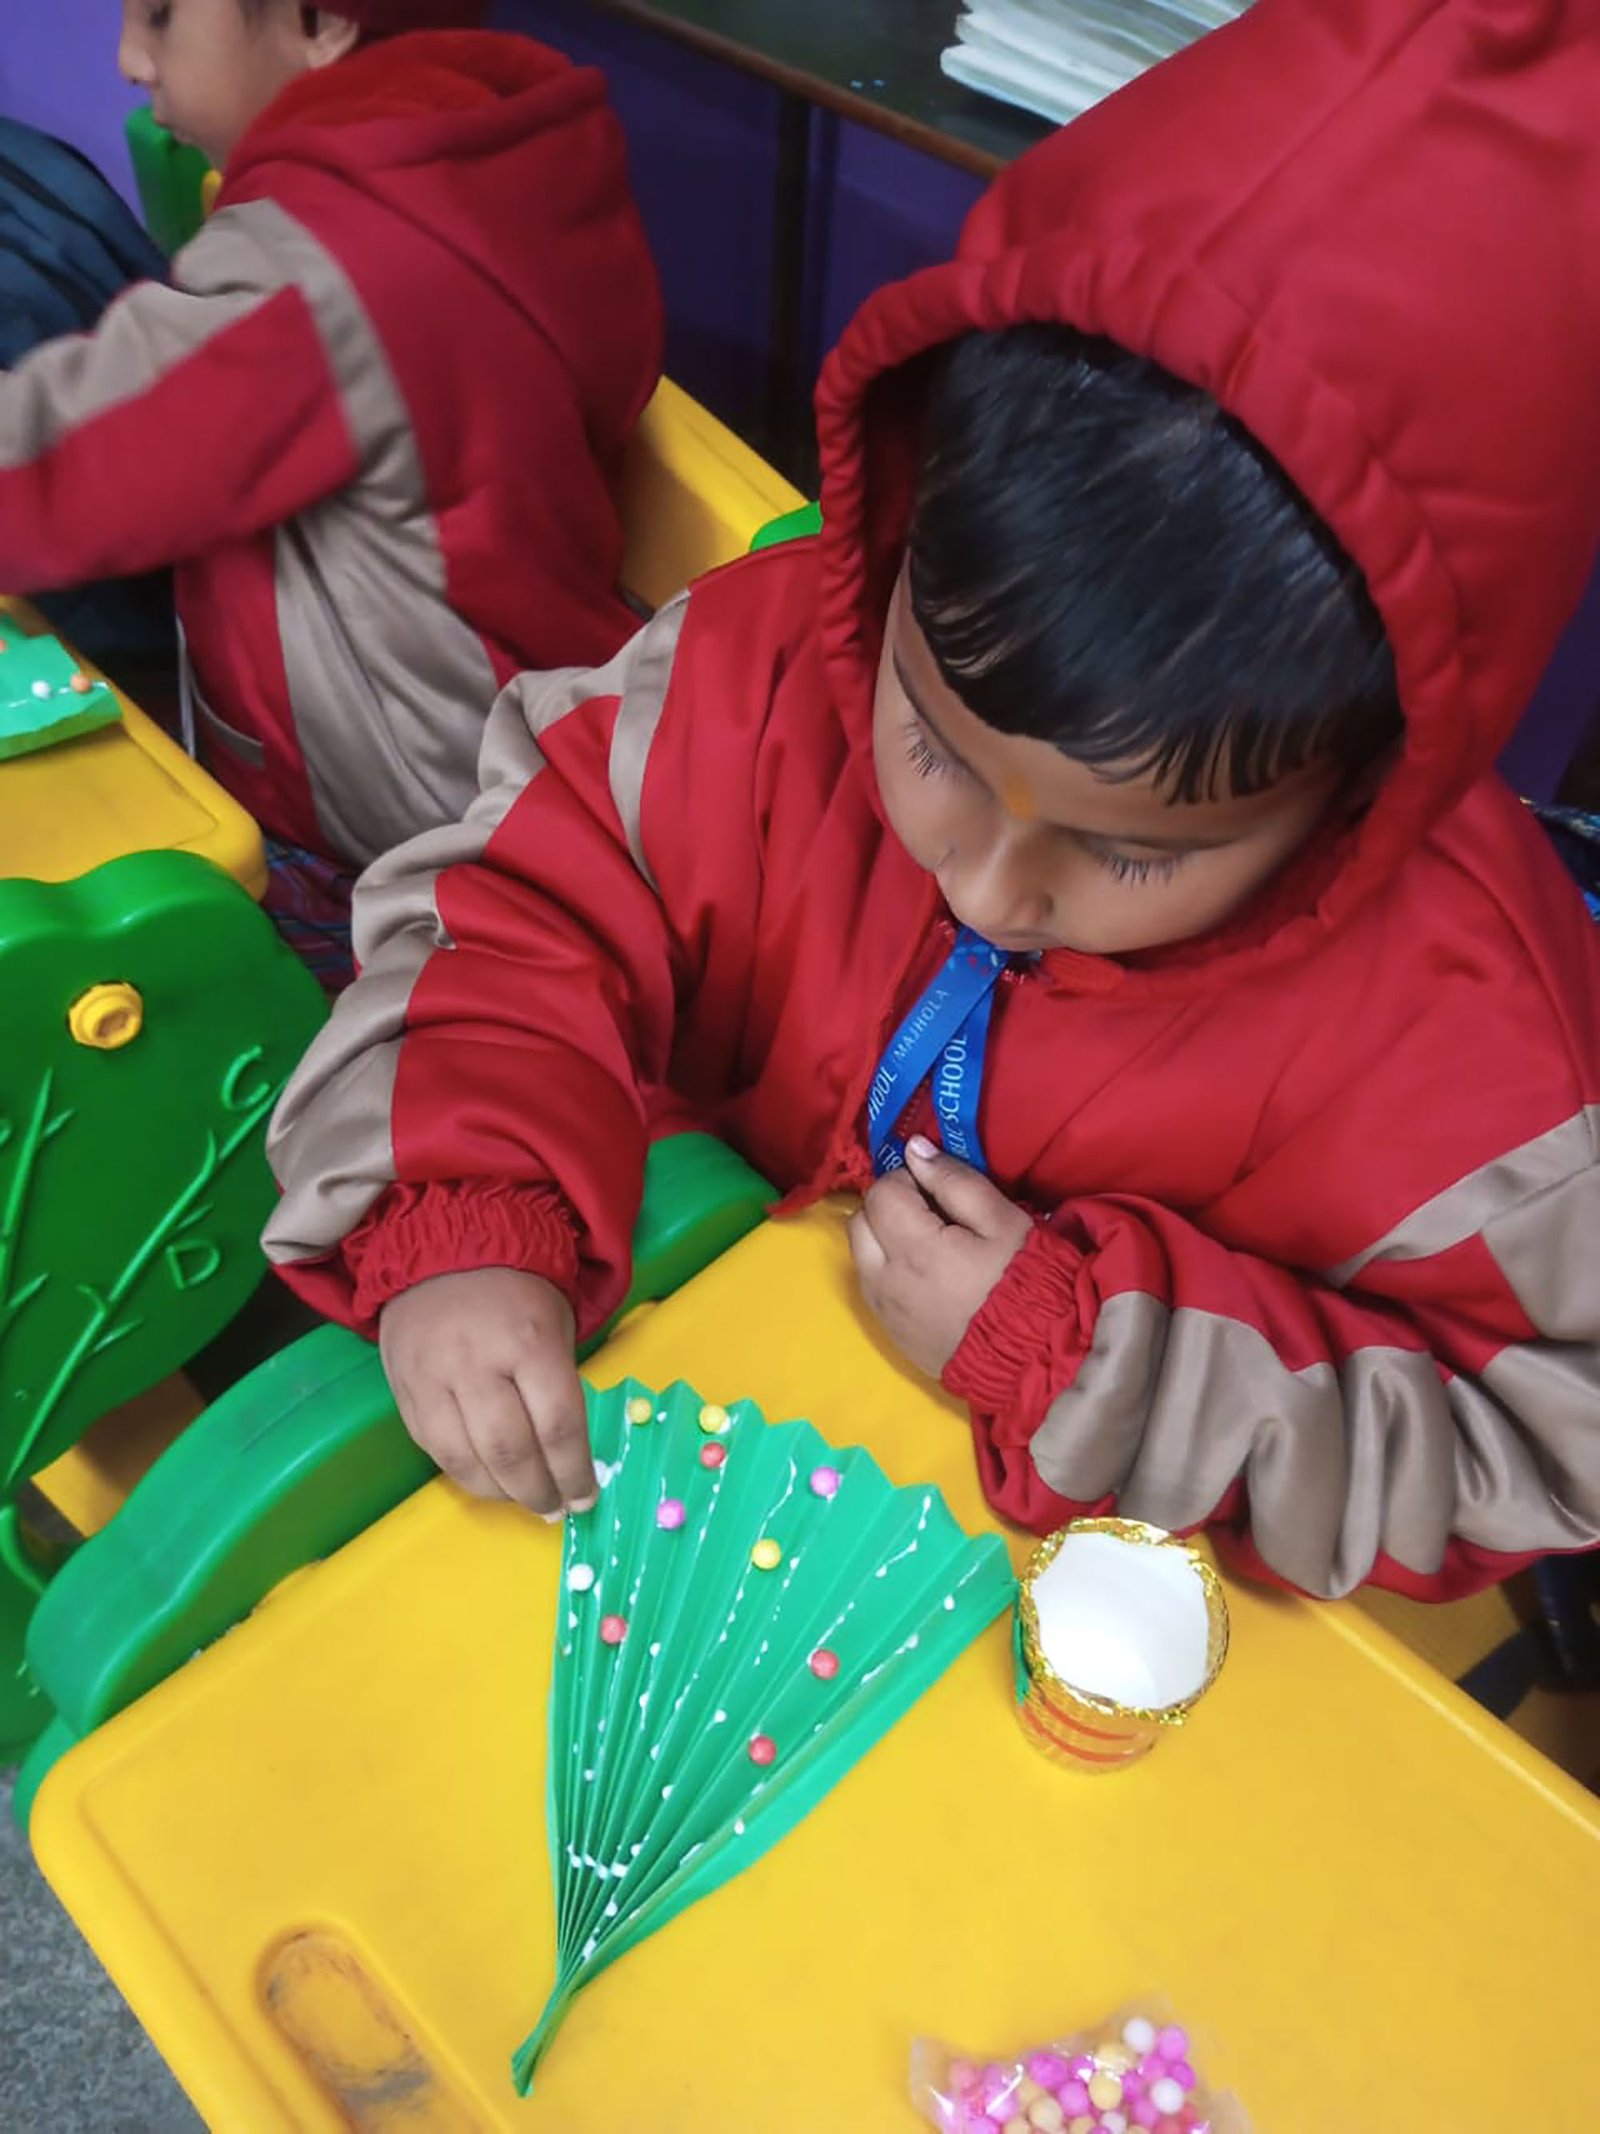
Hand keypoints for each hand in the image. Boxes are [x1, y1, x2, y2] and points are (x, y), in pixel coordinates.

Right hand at [378, 1267, 594, 1515]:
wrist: (441, 1251)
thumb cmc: (515, 1292)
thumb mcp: (556, 1324)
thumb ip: (560, 1384)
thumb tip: (572, 1454)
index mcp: (528, 1342)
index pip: (557, 1425)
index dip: (574, 1471)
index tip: (585, 1496)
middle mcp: (477, 1363)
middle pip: (510, 1451)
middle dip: (538, 1491)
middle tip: (554, 1508)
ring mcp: (433, 1379)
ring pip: (464, 1459)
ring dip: (499, 1492)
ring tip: (522, 1500)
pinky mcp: (403, 1391)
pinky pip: (432, 1449)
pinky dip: (463, 1473)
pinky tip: (487, 1479)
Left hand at [849, 1135, 1032, 1377]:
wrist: (1033, 1360)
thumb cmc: (1023, 1281)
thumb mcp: (1004, 1221)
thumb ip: (955, 1181)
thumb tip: (914, 1150)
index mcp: (914, 1248)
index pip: (881, 1193)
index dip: (907, 1180)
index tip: (937, 1189)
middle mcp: (886, 1280)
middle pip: (859, 1220)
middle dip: (886, 1206)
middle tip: (928, 1212)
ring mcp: (884, 1310)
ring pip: (859, 1255)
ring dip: (882, 1238)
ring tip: (926, 1244)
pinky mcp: (890, 1333)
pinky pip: (871, 1287)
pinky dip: (886, 1270)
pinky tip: (924, 1275)